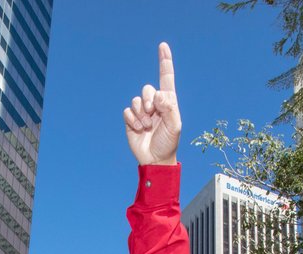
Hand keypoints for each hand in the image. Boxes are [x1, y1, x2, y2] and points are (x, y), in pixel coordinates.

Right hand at [124, 43, 180, 165]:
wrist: (155, 159)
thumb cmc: (168, 143)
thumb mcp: (175, 126)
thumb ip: (169, 108)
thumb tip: (157, 94)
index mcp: (168, 102)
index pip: (166, 78)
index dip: (164, 61)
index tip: (163, 46)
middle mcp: (154, 104)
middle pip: (147, 88)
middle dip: (148, 99)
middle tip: (152, 113)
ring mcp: (142, 111)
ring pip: (136, 100)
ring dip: (141, 114)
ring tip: (146, 126)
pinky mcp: (131, 119)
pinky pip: (127, 111)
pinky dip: (132, 120)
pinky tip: (139, 129)